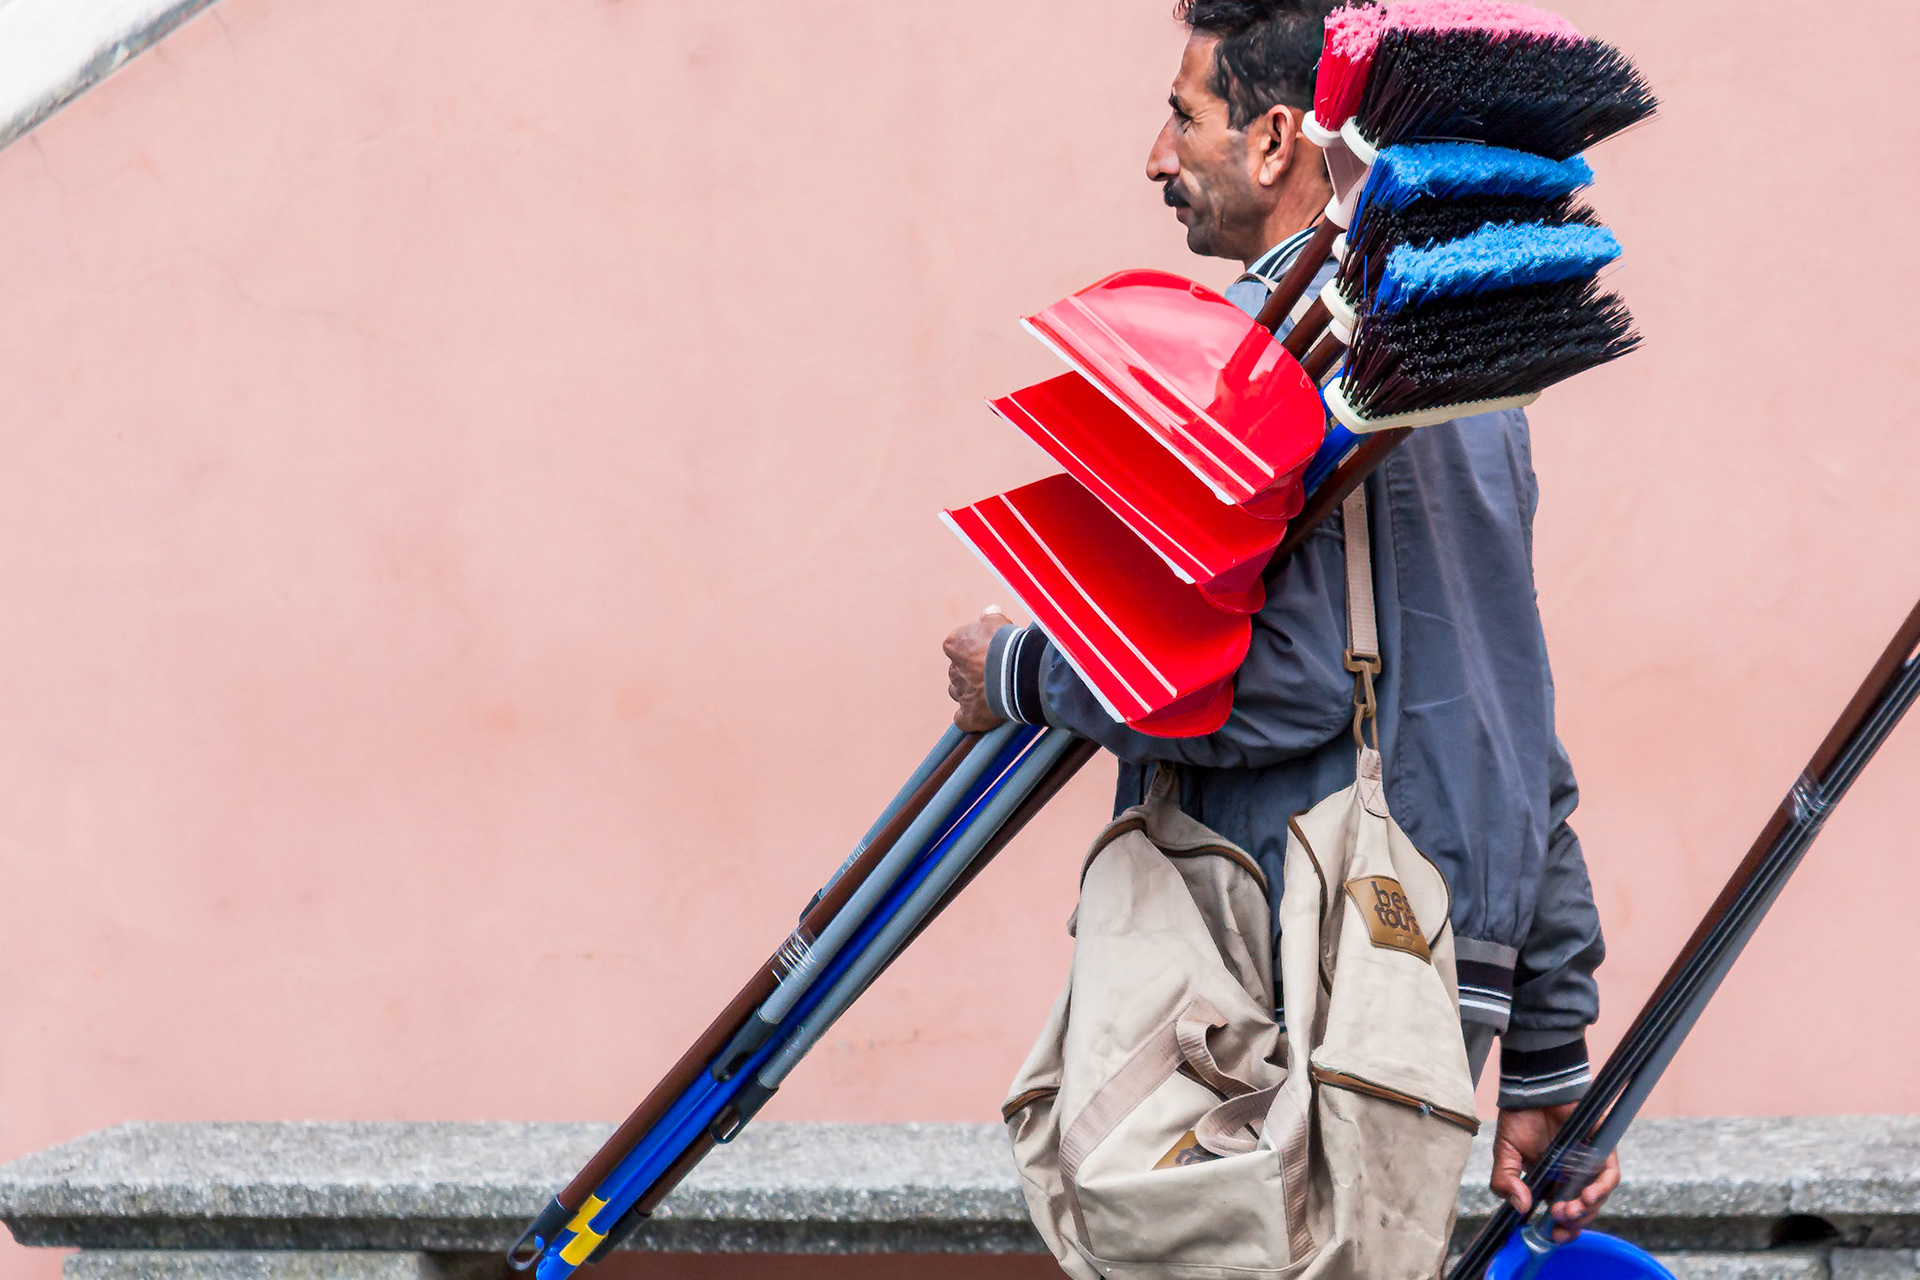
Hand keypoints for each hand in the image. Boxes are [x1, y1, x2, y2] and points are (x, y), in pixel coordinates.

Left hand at [943, 607, 1011, 731]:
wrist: (1018, 671)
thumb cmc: (1009, 644)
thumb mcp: (1000, 623)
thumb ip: (992, 618)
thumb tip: (990, 611)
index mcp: (955, 645)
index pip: (957, 647)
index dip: (973, 650)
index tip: (988, 651)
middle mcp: (954, 669)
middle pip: (958, 671)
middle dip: (972, 672)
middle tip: (994, 672)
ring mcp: (961, 693)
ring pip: (959, 693)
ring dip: (970, 693)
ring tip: (992, 691)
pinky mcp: (970, 715)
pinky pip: (963, 719)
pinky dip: (969, 718)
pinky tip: (982, 715)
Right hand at [1489, 1103, 1620, 1243]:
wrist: (1533, 1088)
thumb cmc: (1519, 1118)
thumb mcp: (1504, 1155)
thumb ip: (1505, 1181)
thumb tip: (1520, 1207)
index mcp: (1550, 1182)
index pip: (1562, 1214)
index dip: (1561, 1229)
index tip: (1553, 1235)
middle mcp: (1572, 1177)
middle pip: (1583, 1211)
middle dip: (1573, 1222)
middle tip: (1559, 1220)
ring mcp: (1588, 1165)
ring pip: (1597, 1198)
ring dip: (1586, 1209)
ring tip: (1570, 1208)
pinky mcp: (1601, 1150)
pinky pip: (1610, 1175)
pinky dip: (1602, 1188)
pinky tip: (1588, 1194)